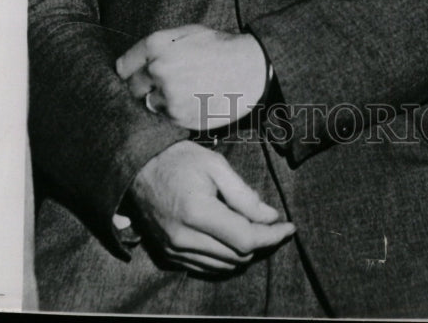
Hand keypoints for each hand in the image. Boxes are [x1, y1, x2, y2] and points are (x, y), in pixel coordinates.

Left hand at [116, 25, 269, 130]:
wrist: (251, 67)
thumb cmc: (220, 47)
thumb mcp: (188, 32)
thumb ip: (159, 45)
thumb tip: (134, 62)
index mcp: (157, 44)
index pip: (122, 67)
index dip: (131, 72)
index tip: (139, 76)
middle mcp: (158, 69)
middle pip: (131, 89)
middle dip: (143, 88)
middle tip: (163, 86)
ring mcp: (167, 95)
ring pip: (146, 106)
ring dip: (158, 103)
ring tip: (180, 94)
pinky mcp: (179, 116)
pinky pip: (164, 119)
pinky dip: (173, 114)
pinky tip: (190, 103)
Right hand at [129, 141, 294, 273]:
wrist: (138, 168)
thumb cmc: (179, 160)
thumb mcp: (216, 165)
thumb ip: (244, 194)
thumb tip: (270, 217)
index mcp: (196, 213)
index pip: (245, 238)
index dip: (272, 236)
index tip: (290, 227)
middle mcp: (183, 239)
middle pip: (237, 256)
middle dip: (262, 243)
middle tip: (273, 224)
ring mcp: (173, 251)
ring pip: (224, 266)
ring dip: (245, 252)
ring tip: (254, 229)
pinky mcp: (168, 257)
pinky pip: (206, 267)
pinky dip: (225, 257)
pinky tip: (232, 238)